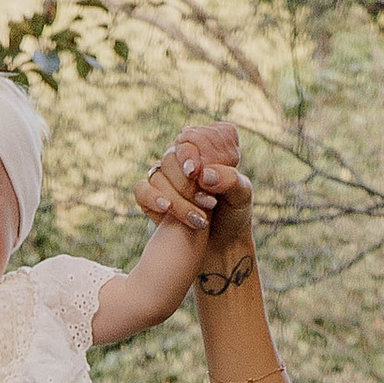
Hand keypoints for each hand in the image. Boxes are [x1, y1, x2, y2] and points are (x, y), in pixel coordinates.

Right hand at [138, 119, 249, 248]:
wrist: (221, 245)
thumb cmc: (233, 215)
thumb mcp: (242, 196)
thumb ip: (229, 179)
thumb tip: (203, 174)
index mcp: (205, 149)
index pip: (190, 137)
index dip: (190, 153)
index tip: (196, 171)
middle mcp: (183, 160)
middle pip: (171, 156)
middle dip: (187, 182)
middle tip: (209, 202)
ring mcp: (165, 177)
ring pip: (158, 175)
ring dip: (178, 197)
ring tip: (201, 219)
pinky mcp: (151, 197)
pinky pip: (141, 189)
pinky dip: (152, 197)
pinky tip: (165, 208)